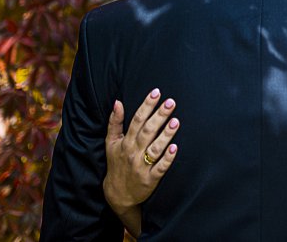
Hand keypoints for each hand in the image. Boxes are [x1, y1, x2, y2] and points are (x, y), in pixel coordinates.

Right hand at [103, 89, 179, 212]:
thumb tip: (117, 102)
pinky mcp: (150, 179)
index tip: (156, 93)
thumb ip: (115, 123)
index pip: (136, 120)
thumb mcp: (111, 143)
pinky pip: (160, 168)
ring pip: (155, 148)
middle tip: (171, 102)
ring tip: (176, 121)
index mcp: (125, 142)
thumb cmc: (117, 164)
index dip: (146, 105)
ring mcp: (142, 166)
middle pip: (147, 131)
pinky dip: (167, 159)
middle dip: (159, 116)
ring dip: (166, 135)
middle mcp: (133, 152)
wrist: (117, 194)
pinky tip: (175, 148)